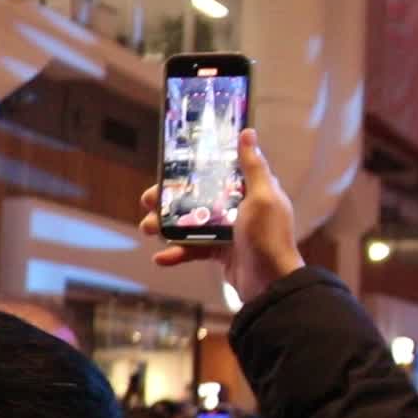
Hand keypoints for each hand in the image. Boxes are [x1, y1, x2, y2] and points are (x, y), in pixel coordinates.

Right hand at [139, 130, 305, 303]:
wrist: (270, 284)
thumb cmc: (268, 237)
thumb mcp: (263, 197)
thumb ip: (253, 167)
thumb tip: (248, 133)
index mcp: (252, 191)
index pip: (219, 173)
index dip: (194, 169)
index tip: (170, 168)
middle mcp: (240, 209)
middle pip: (198, 197)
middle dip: (170, 199)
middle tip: (147, 200)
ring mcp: (229, 231)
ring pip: (190, 223)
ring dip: (165, 226)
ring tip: (147, 228)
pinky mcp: (220, 253)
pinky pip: (193, 250)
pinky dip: (176, 254)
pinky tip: (161, 258)